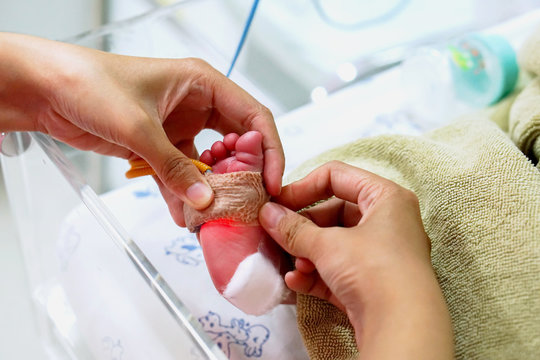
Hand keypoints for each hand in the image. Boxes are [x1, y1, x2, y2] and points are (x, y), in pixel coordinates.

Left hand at [0, 33, 283, 224]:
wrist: (47, 90)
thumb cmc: (91, 84)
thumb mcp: (139, 127)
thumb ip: (174, 167)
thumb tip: (205, 202)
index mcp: (203, 84)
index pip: (253, 117)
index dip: (268, 150)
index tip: (272, 182)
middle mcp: (198, 104)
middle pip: (236, 143)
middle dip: (243, 174)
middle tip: (247, 203)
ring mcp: (179, 126)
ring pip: (209, 162)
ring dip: (212, 188)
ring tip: (215, 216)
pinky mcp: (160, 145)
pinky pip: (181, 173)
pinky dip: (183, 194)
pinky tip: (184, 216)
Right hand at [259, 161, 452, 358]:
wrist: (403, 328)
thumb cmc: (375, 270)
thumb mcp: (328, 245)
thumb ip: (293, 228)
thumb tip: (267, 214)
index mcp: (385, 198)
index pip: (337, 177)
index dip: (303, 187)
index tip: (277, 203)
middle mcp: (387, 223)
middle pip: (332, 213)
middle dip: (302, 228)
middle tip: (276, 235)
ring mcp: (380, 255)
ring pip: (333, 244)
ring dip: (307, 253)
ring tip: (292, 264)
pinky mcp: (372, 283)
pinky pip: (337, 270)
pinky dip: (316, 274)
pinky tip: (296, 281)